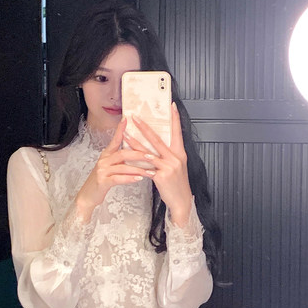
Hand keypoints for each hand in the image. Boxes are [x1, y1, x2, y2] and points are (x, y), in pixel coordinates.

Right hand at [75, 118, 155, 222]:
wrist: (89, 195)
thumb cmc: (103, 181)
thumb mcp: (111, 167)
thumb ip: (121, 160)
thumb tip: (136, 152)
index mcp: (107, 154)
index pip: (115, 139)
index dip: (121, 130)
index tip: (127, 119)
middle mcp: (104, 160)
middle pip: (123, 153)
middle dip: (139, 154)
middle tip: (152, 155)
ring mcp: (102, 171)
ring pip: (123, 167)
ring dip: (139, 169)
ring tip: (151, 171)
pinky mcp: (103, 182)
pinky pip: (119, 179)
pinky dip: (130, 178)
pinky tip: (139, 179)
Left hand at [124, 103, 192, 226]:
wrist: (181, 201)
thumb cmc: (177, 184)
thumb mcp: (176, 167)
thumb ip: (167, 156)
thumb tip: (154, 147)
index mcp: (180, 154)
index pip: (177, 132)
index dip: (175, 119)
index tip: (172, 106)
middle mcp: (175, 158)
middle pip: (158, 139)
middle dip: (145, 128)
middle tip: (136, 118)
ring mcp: (168, 167)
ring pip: (148, 152)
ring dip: (135, 143)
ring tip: (125, 135)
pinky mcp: (161, 176)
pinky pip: (146, 167)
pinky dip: (137, 161)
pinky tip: (128, 156)